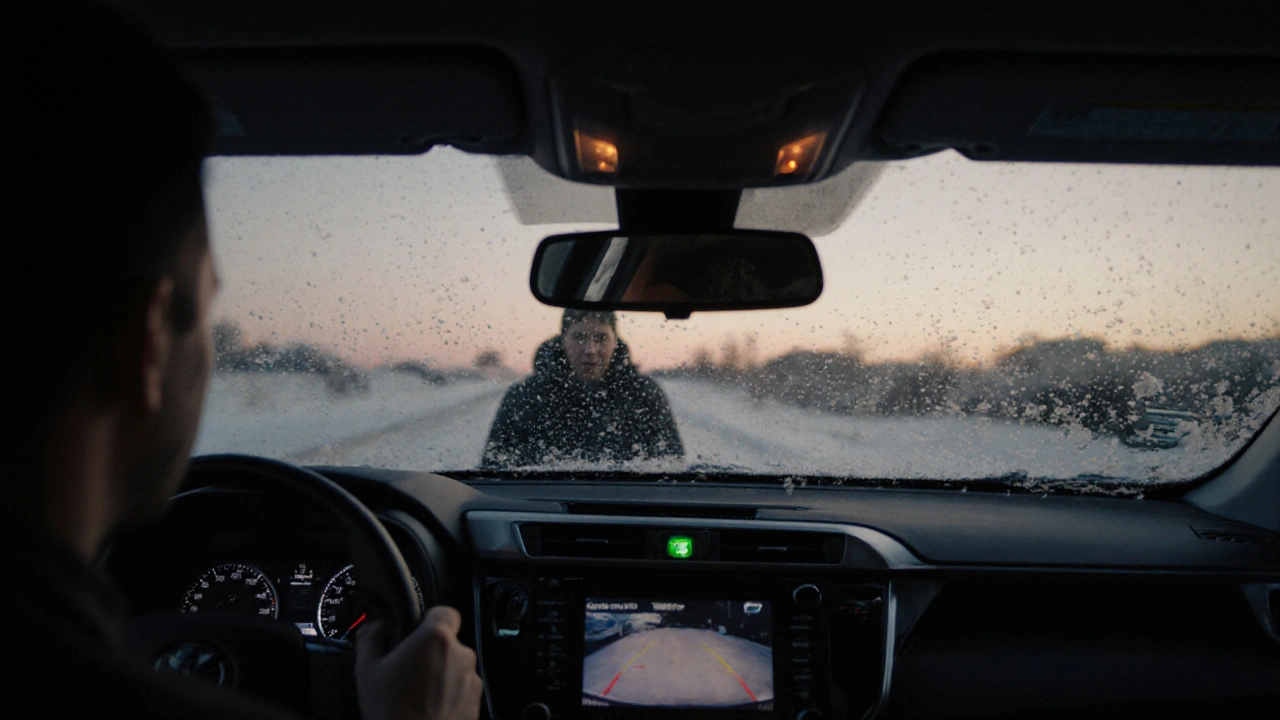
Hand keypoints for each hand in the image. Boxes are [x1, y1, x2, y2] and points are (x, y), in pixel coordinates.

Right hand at [355, 606, 483, 719]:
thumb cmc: (393, 714)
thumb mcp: (367, 671)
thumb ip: (370, 639)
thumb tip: (374, 627)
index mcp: (436, 639)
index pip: (444, 611)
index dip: (429, 618)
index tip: (417, 629)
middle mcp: (461, 655)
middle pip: (448, 641)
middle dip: (430, 650)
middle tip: (408, 667)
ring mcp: (471, 679)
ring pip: (455, 665)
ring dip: (440, 672)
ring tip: (416, 691)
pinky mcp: (476, 700)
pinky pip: (462, 687)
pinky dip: (449, 692)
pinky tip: (428, 704)